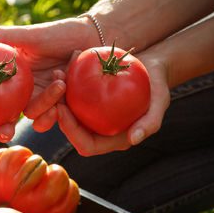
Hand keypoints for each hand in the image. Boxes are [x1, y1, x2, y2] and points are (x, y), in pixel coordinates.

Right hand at [0, 17, 100, 141]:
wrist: (90, 38)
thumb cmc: (58, 34)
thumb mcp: (28, 35)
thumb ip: (1, 37)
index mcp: (9, 76)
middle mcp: (21, 91)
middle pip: (5, 117)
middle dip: (3, 129)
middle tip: (4, 132)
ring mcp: (40, 99)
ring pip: (33, 116)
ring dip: (44, 105)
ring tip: (59, 83)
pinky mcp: (59, 105)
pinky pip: (52, 117)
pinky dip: (57, 107)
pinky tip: (65, 87)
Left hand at [57, 45, 171, 155]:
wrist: (152, 69)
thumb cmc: (158, 87)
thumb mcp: (160, 103)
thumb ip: (149, 123)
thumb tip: (134, 140)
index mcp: (112, 139)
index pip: (86, 146)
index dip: (72, 133)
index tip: (62, 111)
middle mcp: (98, 130)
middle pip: (71, 130)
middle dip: (58, 114)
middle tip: (53, 91)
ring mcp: (91, 115)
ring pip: (68, 111)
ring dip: (57, 96)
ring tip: (57, 74)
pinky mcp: (88, 99)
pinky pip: (72, 95)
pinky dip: (67, 82)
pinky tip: (64, 66)